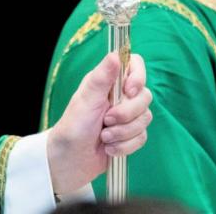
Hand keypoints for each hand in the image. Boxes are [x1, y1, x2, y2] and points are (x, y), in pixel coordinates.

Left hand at [46, 52, 152, 194]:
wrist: (70, 160)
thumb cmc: (73, 127)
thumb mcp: (86, 100)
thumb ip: (102, 77)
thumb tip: (115, 54)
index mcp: (108, 81)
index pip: (135, 65)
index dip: (138, 77)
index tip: (129, 91)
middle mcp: (119, 95)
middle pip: (144, 96)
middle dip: (127, 114)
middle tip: (106, 120)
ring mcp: (127, 116)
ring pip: (145, 119)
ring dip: (124, 132)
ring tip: (104, 137)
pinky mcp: (130, 135)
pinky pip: (142, 137)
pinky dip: (125, 146)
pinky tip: (109, 149)